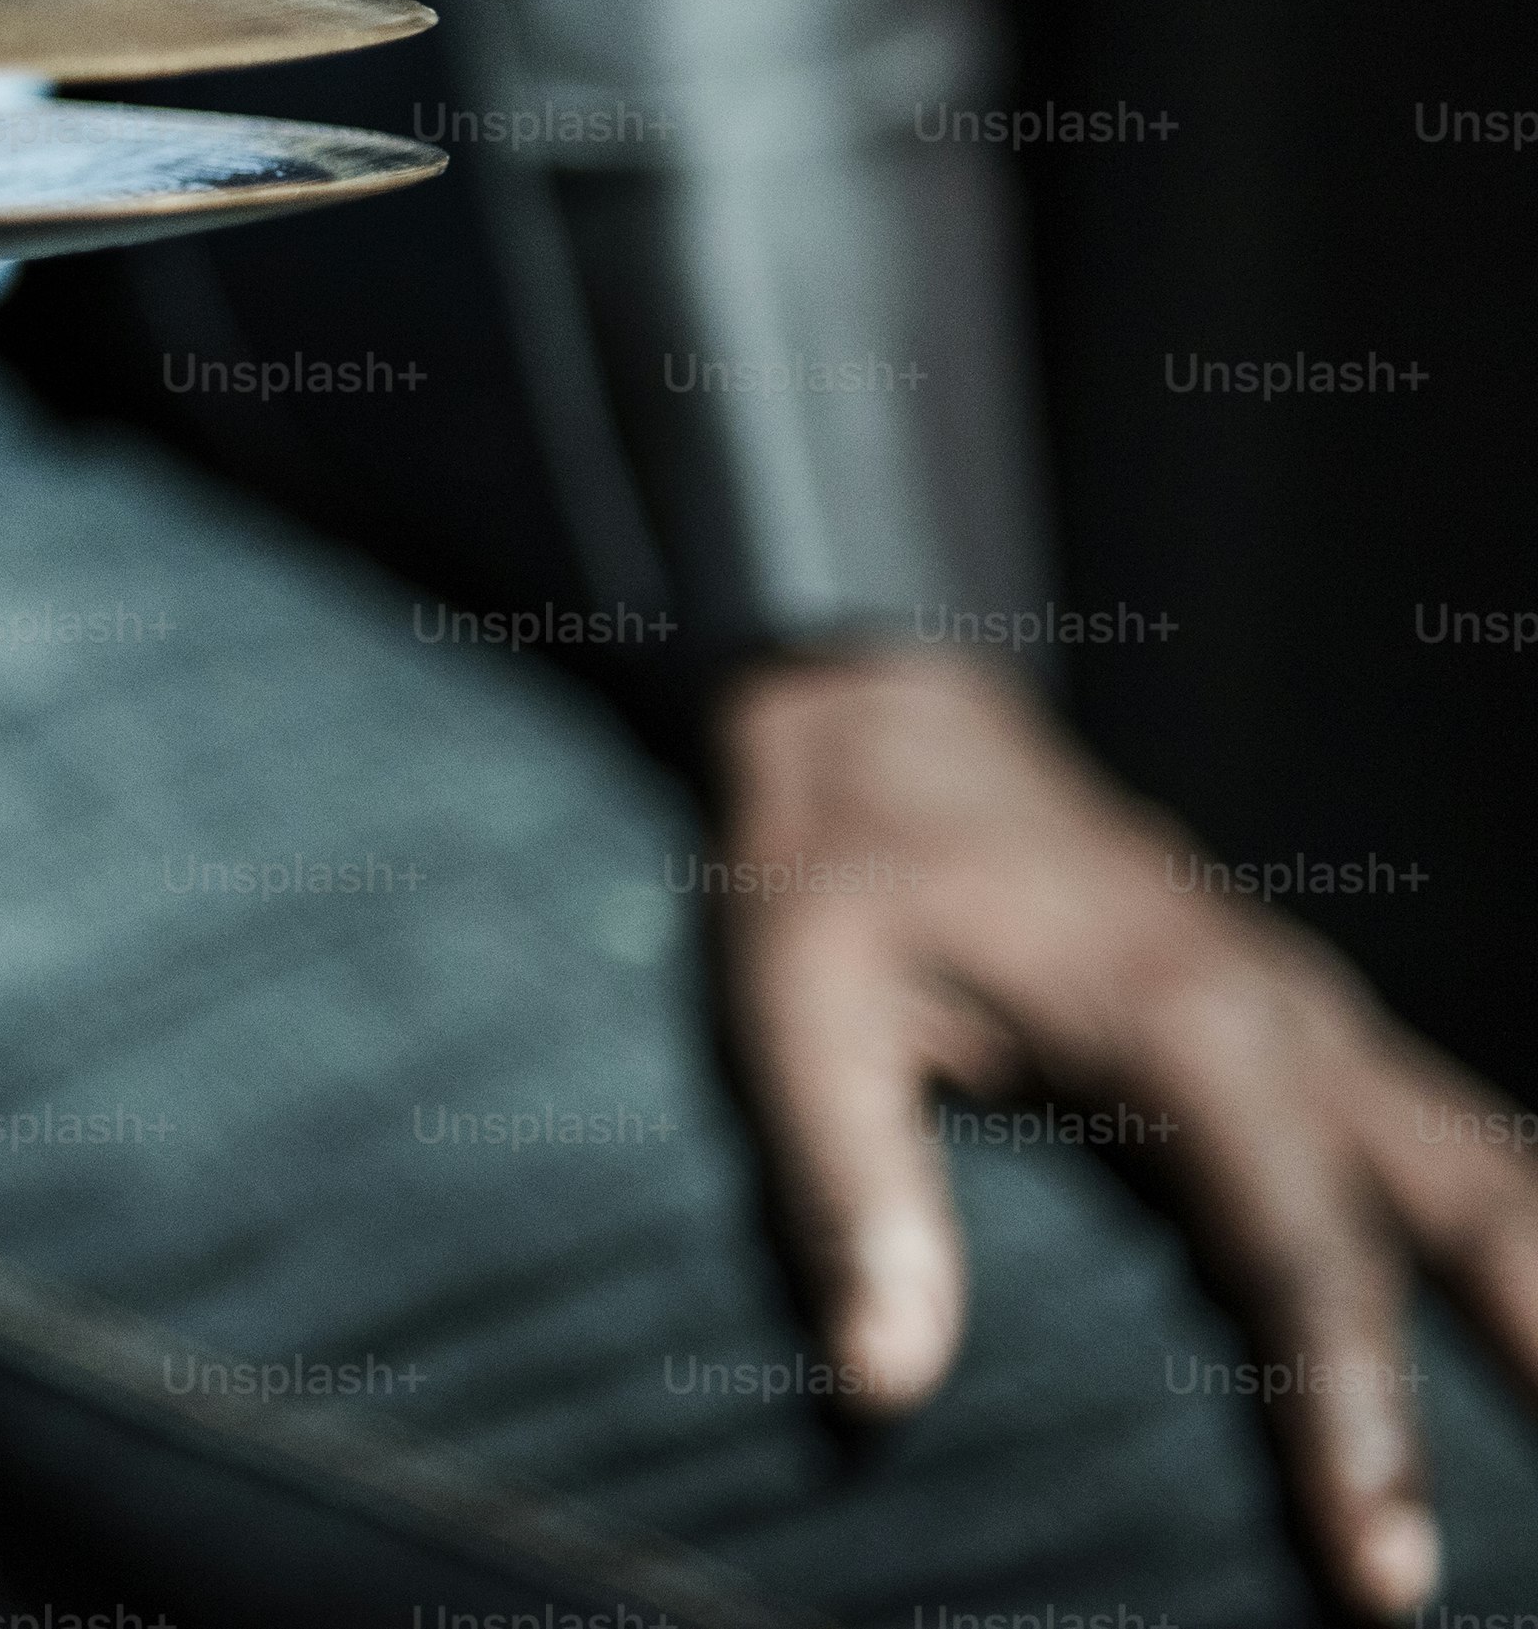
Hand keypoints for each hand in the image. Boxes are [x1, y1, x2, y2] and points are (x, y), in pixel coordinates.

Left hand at [712, 645, 1537, 1614]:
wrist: (881, 717)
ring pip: (1496, 1179)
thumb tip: (880, 1382)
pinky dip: (1517, 1247)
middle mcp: (1291, 1024)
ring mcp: (1318, 1026)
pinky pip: (1455, 1154)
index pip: (1302, 1257)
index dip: (1351, 1420)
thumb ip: (848, 1192)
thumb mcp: (796, 1007)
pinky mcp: (1310, 1039)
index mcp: (1183, 1024)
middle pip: (1477, 1214)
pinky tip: (1534, 1341)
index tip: (1385, 1570)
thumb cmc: (839, 864)